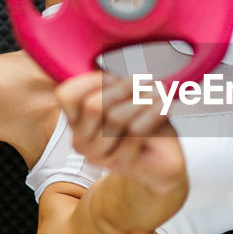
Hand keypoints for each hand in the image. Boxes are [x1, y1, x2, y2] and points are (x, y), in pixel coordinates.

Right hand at [56, 71, 186, 192]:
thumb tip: (105, 68)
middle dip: (123, 89)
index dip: (92, 81)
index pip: (67, 96)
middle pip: (94, 106)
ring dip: (143, 101)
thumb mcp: (125, 99)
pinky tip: (164, 106)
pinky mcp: (122, 165)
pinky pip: (136, 134)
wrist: (165, 156)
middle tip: (147, 83)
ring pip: (116, 119)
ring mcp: (99, 156)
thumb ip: (110, 85)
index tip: (114, 77)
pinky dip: (153, 115)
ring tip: (160, 93)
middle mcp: (81, 141)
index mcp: (76, 121)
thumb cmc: (144, 124)